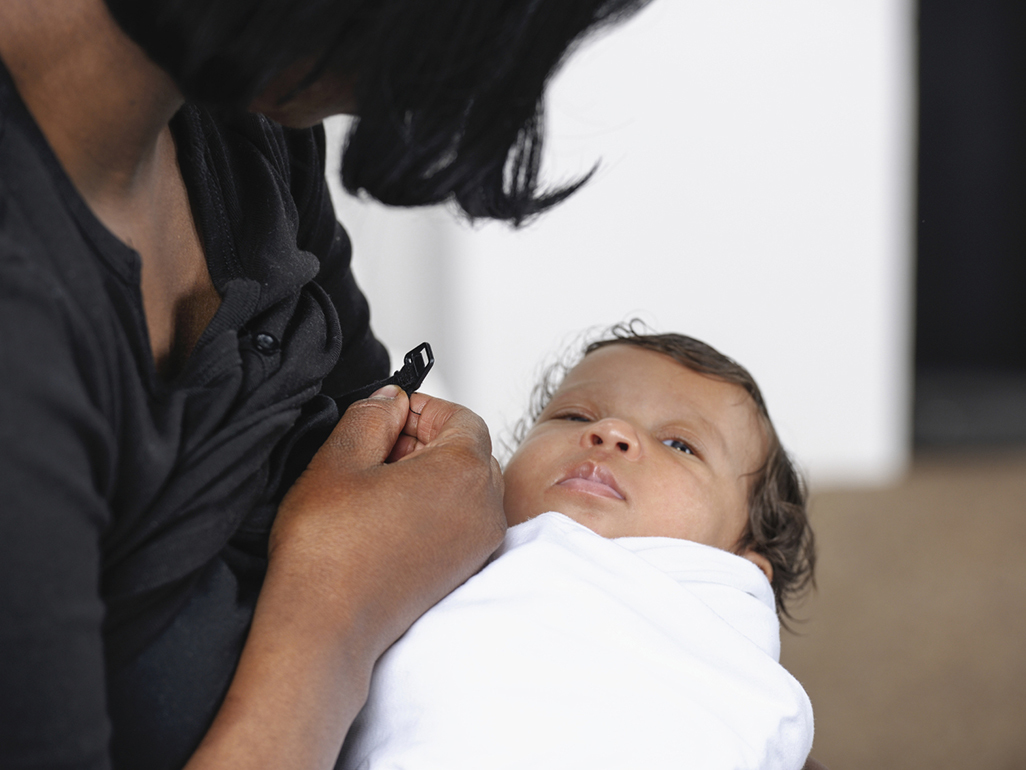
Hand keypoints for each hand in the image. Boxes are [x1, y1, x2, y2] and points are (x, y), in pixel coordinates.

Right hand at [269, 385, 506, 656]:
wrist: (326, 627)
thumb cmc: (329, 550)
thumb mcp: (339, 458)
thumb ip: (371, 415)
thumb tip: (390, 400)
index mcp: (465, 472)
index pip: (461, 417)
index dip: (422, 408)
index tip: (387, 414)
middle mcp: (485, 508)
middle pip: (468, 450)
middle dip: (424, 439)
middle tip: (376, 446)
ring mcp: (479, 543)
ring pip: (464, 486)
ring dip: (427, 473)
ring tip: (376, 483)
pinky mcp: (463, 569)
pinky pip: (460, 519)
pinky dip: (432, 506)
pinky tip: (386, 514)